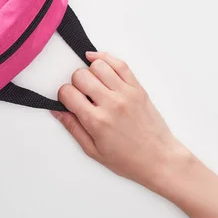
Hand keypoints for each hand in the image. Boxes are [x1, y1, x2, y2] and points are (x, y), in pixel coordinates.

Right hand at [52, 52, 192, 193]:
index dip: (63, 95)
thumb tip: (58, 111)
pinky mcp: (138, 88)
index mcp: (96, 121)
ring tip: (93, 83)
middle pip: (81, 76)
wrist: (159, 159)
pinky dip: (105, 58)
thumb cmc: (128, 159)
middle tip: (81, 94)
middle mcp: (111, 103)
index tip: (68, 101)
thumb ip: (73, 128)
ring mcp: (126, 93)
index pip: (68, 93)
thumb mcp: (93, 150)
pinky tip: (97, 61)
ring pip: (98, 65)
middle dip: (75, 82)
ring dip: (90, 71)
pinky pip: (120, 64)